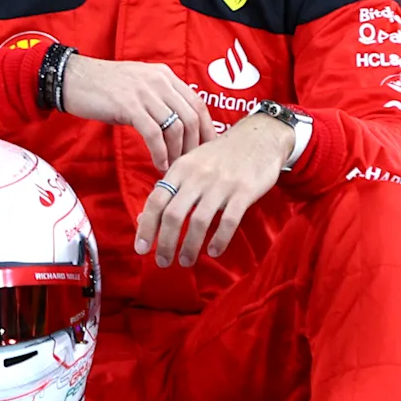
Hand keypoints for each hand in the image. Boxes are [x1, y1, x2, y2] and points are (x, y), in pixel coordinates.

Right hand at [59, 55, 211, 169]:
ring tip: (173, 167)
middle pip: (191, 117)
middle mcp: (159, 82)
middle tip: (191, 163)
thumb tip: (175, 123)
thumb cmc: (102, 86)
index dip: (206, 128)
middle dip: (195, 144)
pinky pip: (154, 134)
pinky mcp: (129, 106)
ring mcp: (144, 93)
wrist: (71, 78)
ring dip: (178, 152)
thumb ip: (158, 97)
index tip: (207, 148)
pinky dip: (160, 153)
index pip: (197, 102)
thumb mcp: (138, 85)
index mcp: (165, 76)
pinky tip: (159, 164)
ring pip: (175, 127)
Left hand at [136, 115, 298, 268]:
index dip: (146, 227)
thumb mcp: (190, 165)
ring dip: (189, 246)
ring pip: (198, 221)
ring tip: (185, 261)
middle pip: (173, 215)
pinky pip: (228, 221)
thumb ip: (169, 189)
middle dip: (165, 243)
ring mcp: (221, 184)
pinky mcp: (244, 191)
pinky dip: (219, 239)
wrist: (259, 137)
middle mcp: (197, 176)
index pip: (155, 201)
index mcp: (180, 169)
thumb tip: (143, 220)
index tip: (141, 249)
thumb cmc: (219, 156)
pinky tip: (213, 252)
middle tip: (162, 262)